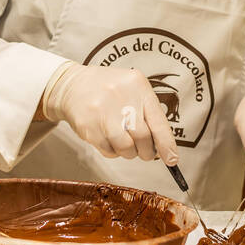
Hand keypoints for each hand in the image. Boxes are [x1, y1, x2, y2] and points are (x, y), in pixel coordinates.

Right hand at [41, 63, 178, 164]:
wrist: (72, 85)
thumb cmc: (108, 90)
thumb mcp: (132, 89)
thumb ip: (148, 112)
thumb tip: (163, 147)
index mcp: (137, 86)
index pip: (158, 121)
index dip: (166, 144)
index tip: (172, 159)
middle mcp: (121, 97)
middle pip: (143, 137)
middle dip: (147, 151)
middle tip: (146, 152)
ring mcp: (102, 112)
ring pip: (126, 148)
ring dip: (129, 152)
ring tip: (125, 142)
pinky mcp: (88, 126)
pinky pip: (109, 151)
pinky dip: (113, 151)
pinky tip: (109, 138)